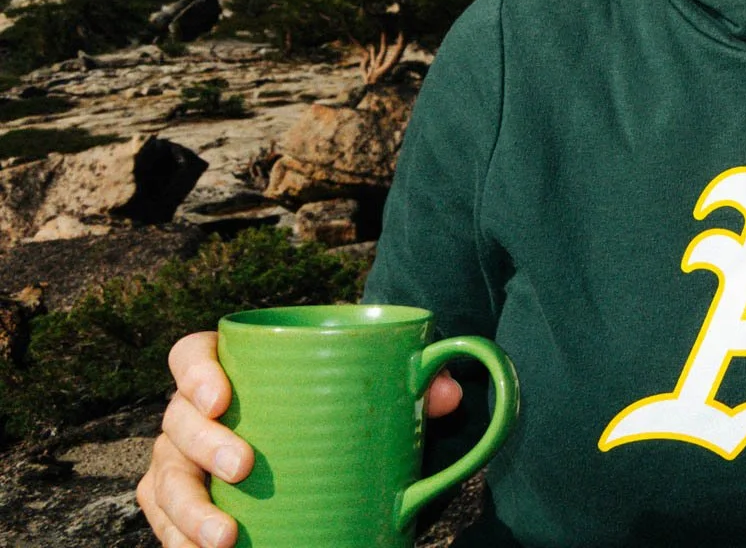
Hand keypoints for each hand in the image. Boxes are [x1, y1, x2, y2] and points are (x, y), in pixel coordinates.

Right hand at [137, 329, 464, 547]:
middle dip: (203, 445)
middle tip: (243, 467)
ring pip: (164, 481)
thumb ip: (414, 385)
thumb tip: (444, 395)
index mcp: (234, 369)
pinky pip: (166, 522)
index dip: (195, 370)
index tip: (221, 396)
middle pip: (178, 421)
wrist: (331, 455)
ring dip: (187, 512)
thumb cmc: (345, 408)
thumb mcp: (377, 392)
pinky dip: (180, 542)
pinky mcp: (185, 504)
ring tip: (224, 538)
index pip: (192, 353)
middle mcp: (197, 414)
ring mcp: (184, 461)